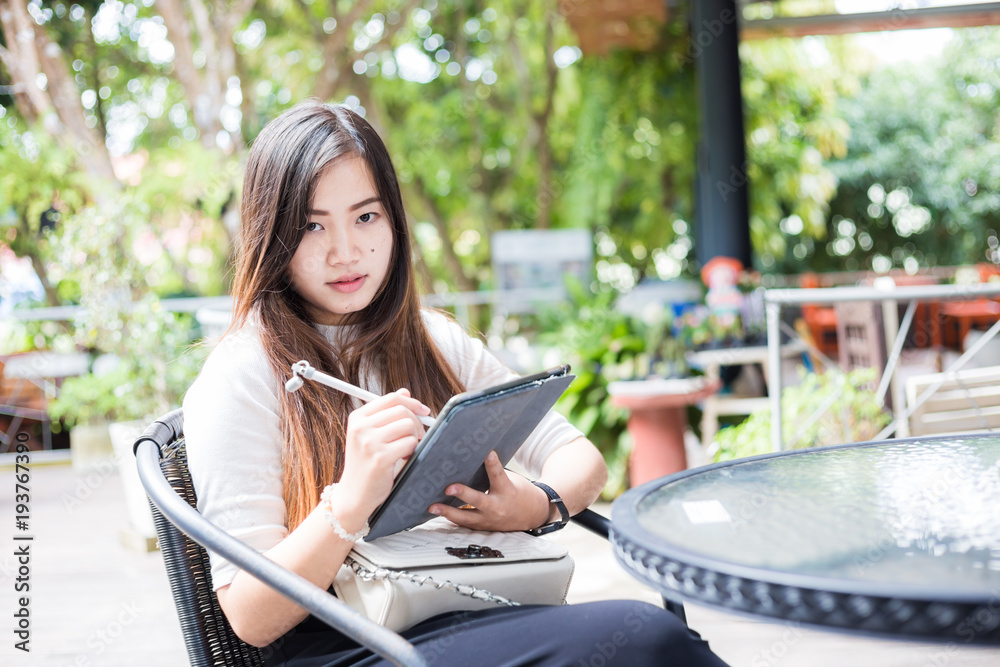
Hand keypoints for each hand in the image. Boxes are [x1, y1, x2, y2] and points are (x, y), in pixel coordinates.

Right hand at [330, 389, 430, 522]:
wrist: (355, 494)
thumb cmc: (366, 463)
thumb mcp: (370, 435)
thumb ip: (386, 414)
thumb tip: (405, 392)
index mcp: (357, 418)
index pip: (392, 398)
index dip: (412, 402)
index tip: (423, 411)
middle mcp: (361, 427)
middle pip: (402, 410)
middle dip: (416, 422)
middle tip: (418, 436)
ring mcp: (369, 442)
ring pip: (408, 426)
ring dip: (414, 438)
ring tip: (406, 450)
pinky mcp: (381, 457)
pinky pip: (410, 443)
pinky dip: (412, 451)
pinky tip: (404, 460)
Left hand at [427, 451, 550, 531]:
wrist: (532, 515)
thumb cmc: (518, 492)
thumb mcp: (511, 479)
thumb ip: (493, 473)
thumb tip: (472, 458)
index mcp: (507, 490)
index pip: (498, 475)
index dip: (492, 463)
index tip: (488, 453)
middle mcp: (497, 506)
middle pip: (478, 500)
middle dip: (463, 494)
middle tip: (448, 488)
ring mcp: (489, 519)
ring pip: (466, 518)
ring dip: (447, 512)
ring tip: (432, 507)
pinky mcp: (483, 527)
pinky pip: (464, 523)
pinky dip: (451, 518)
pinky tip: (437, 513)